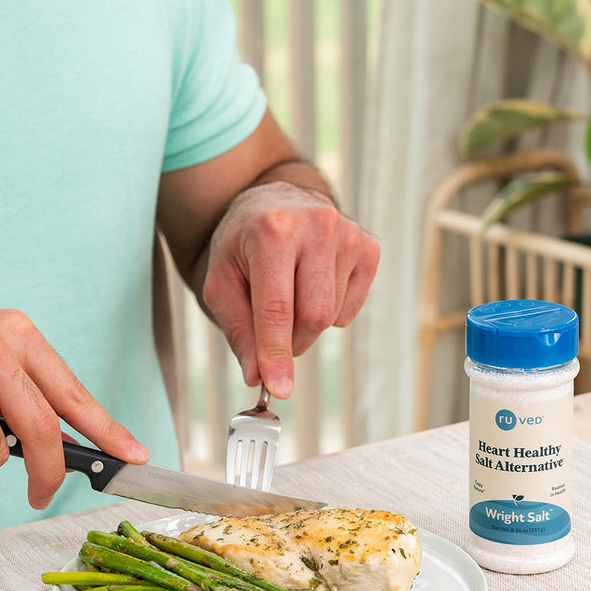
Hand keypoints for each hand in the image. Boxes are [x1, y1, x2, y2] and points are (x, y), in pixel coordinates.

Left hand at [201, 181, 379, 396]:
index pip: (278, 308)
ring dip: (307, 325)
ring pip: (332, 316)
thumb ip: (239, 330)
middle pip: (313, 317)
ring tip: (289, 293)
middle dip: (291, 341)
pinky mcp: (369, 248)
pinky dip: (330, 312)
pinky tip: (313, 285)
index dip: (277, 353)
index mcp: (272, 231)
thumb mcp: (222, 282)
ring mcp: (349, 235)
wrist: (274, 202)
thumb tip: (257, 375)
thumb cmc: (244, 244)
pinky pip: (351, 309)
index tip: (279, 388)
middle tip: (272, 333)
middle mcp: (316, 226)